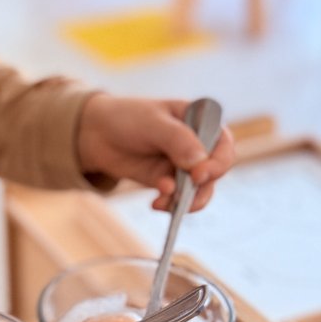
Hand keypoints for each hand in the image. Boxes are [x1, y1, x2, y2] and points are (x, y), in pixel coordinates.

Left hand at [77, 95, 235, 212]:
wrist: (96, 134)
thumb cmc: (128, 118)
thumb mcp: (153, 123)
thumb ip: (177, 140)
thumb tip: (199, 164)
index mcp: (201, 121)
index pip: (223, 145)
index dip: (218, 162)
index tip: (199, 175)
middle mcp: (198, 144)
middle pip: (215, 172)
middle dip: (200, 187)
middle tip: (181, 196)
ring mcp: (184, 165)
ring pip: (200, 190)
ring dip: (185, 200)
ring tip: (162, 202)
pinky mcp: (169, 181)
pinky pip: (180, 199)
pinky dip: (171, 203)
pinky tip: (155, 203)